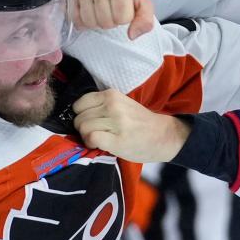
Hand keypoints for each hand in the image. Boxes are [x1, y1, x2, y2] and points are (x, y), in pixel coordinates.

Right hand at [73, 0, 154, 38]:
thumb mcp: (142, 4)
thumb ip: (145, 20)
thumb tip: (132, 35)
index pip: (122, 18)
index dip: (125, 18)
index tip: (124, 9)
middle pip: (105, 22)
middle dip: (111, 21)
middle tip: (112, 10)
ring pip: (90, 23)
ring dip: (98, 23)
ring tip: (102, 11)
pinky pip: (77, 20)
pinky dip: (84, 22)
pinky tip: (91, 13)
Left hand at [73, 90, 190, 161]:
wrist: (163, 136)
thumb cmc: (140, 122)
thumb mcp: (122, 104)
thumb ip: (102, 106)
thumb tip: (77, 115)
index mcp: (112, 95)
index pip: (80, 103)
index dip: (81, 115)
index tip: (90, 121)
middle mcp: (112, 106)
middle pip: (79, 117)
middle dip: (83, 128)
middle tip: (95, 133)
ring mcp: (115, 122)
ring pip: (83, 127)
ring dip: (86, 136)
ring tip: (99, 139)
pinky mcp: (117, 139)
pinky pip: (91, 137)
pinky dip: (90, 143)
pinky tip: (99, 145)